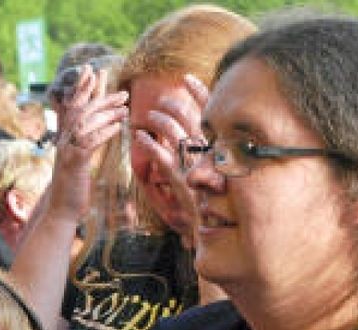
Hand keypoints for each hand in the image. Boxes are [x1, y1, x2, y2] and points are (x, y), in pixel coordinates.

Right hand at [49, 65, 128, 221]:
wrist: (62, 209)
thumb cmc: (74, 184)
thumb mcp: (80, 158)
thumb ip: (88, 140)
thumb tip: (100, 125)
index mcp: (66, 137)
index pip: (72, 105)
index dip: (82, 87)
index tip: (92, 70)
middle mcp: (64, 140)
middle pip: (81, 110)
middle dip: (100, 97)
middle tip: (122, 92)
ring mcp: (67, 151)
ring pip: (85, 123)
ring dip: (106, 113)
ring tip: (125, 107)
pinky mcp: (74, 164)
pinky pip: (88, 143)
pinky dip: (103, 133)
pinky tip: (117, 127)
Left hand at [133, 73, 209, 245]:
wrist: (212, 222)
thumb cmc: (216, 197)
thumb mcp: (215, 170)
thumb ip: (207, 150)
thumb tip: (202, 133)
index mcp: (218, 144)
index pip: (211, 112)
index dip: (200, 92)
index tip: (187, 78)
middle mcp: (206, 149)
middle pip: (188, 116)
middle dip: (172, 104)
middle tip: (162, 100)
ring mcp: (191, 161)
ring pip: (172, 131)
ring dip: (158, 120)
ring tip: (147, 117)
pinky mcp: (177, 176)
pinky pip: (160, 153)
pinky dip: (148, 143)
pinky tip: (139, 137)